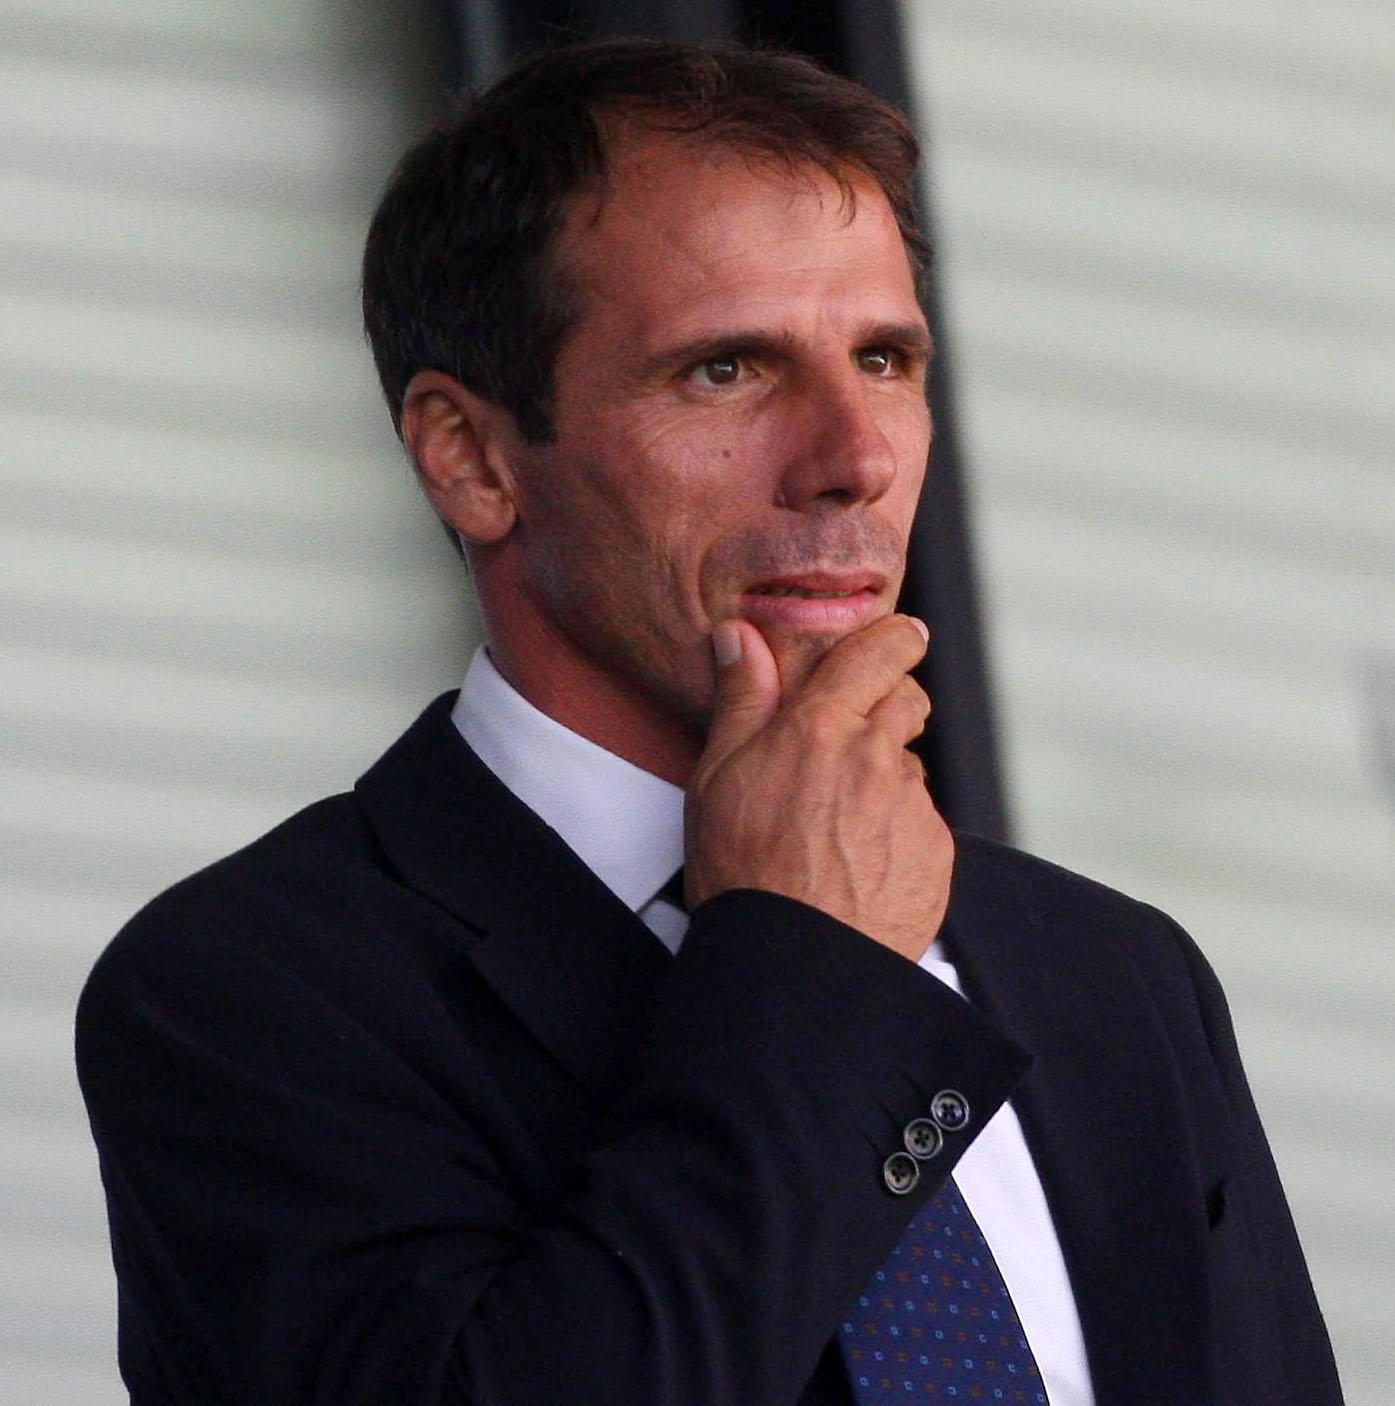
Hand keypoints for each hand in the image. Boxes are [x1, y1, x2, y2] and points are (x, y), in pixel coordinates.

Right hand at [684, 614, 952, 961]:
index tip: (900, 637)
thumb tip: (740, 635)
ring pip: (909, 768)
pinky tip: (859, 863)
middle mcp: (876, 758)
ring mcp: (912, 806)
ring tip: (838, 825)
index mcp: (821, 729)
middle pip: (907, 701)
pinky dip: (897, 832)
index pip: (880, 652)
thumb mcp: (719, 777)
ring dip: (885, 779)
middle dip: (887, 706)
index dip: (896, 638)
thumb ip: (741, 699)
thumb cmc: (743, 871)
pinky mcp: (935, 852)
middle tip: (849, 740)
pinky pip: (922, 823)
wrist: (795, 963)